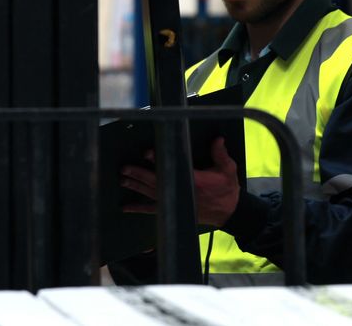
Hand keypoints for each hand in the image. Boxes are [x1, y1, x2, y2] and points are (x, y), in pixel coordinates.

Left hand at [120, 138, 239, 227]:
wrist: (228, 212)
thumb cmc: (227, 190)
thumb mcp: (227, 170)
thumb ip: (220, 154)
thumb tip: (218, 139)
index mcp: (193, 180)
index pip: (172, 168)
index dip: (157, 160)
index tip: (146, 153)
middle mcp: (180, 192)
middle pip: (155, 182)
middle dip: (139, 174)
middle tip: (125, 168)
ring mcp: (175, 202)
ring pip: (151, 193)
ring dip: (136, 186)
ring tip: (123, 179)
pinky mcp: (173, 209)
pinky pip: (152, 209)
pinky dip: (138, 208)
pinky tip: (127, 207)